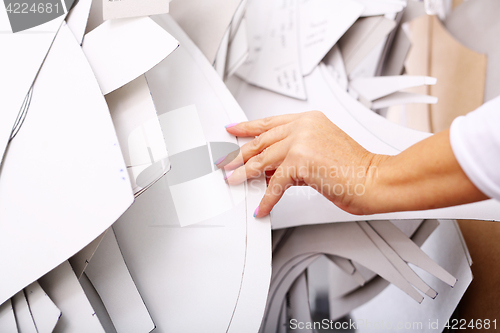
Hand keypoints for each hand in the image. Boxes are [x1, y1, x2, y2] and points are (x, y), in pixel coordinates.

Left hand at [219, 111, 383, 216]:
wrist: (375, 179)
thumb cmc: (355, 168)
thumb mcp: (320, 152)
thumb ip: (293, 155)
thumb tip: (268, 168)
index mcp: (308, 120)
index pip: (269, 122)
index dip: (247, 126)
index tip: (233, 129)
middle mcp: (303, 127)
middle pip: (261, 141)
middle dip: (239, 154)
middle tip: (225, 162)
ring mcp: (301, 142)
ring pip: (262, 160)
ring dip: (244, 174)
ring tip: (234, 182)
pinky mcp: (301, 162)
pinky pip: (275, 183)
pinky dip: (267, 198)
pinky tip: (262, 207)